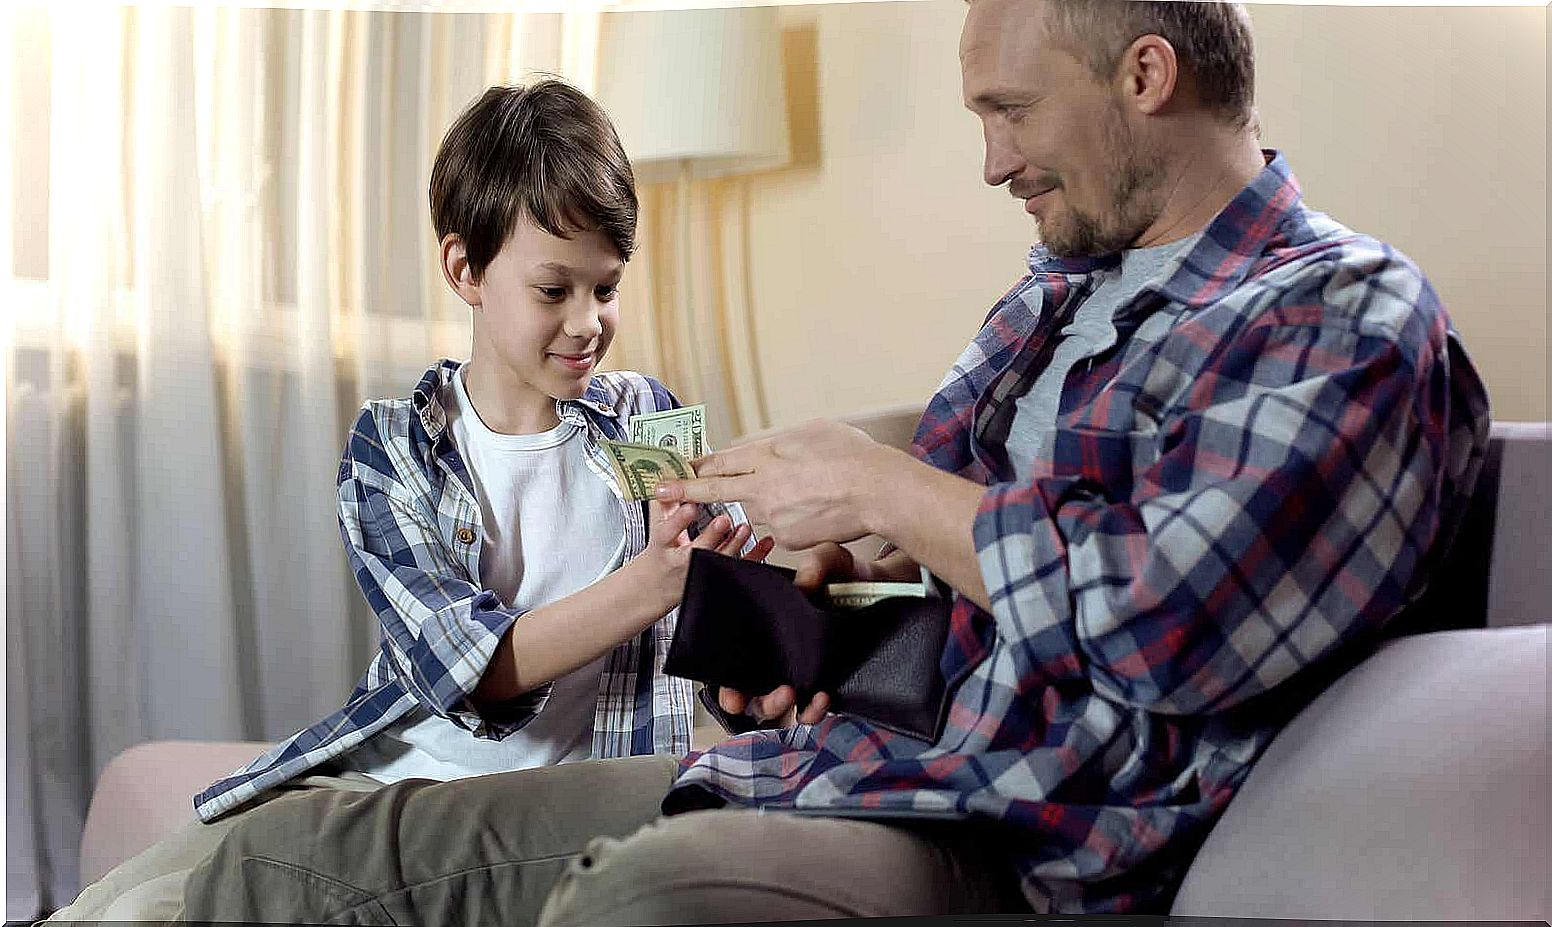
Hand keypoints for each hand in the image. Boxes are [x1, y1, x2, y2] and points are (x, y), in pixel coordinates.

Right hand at [638, 501, 773, 613]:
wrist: (659, 585)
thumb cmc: (661, 551)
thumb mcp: (655, 528)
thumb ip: (662, 505)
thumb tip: (665, 476)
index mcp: (663, 544)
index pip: (667, 532)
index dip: (678, 520)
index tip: (690, 506)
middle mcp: (680, 559)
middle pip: (694, 550)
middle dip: (710, 535)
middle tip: (723, 520)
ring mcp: (700, 568)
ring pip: (718, 560)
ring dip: (734, 543)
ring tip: (744, 528)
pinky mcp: (718, 574)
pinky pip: (738, 567)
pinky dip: (754, 555)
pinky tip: (765, 543)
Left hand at [656, 420, 901, 551]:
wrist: (878, 491)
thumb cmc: (853, 455)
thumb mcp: (813, 433)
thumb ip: (783, 443)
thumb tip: (769, 449)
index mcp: (767, 456)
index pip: (721, 462)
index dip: (695, 466)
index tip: (674, 468)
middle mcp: (762, 486)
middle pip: (717, 489)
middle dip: (684, 491)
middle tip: (660, 491)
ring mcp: (772, 515)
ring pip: (755, 510)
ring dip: (764, 503)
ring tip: (798, 493)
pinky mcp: (786, 538)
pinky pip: (779, 529)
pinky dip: (790, 520)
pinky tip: (815, 509)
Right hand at [713, 543, 917, 724]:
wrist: (879, 589)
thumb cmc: (844, 574)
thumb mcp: (830, 558)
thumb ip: (818, 562)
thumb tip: (805, 584)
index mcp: (762, 629)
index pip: (730, 663)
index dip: (726, 683)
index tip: (732, 690)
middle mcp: (774, 655)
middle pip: (749, 693)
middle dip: (753, 701)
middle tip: (775, 690)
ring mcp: (797, 673)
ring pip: (776, 708)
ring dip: (777, 707)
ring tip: (792, 693)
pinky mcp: (820, 684)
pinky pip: (809, 709)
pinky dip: (812, 710)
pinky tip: (822, 696)